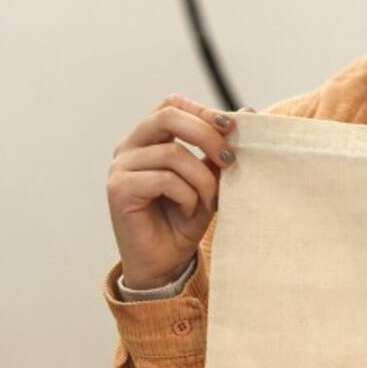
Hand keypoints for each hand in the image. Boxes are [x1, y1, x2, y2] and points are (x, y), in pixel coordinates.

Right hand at [106, 95, 254, 289]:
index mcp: (148, 138)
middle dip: (207, 135)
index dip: (204, 111)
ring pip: (173, 153)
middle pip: (168, 116)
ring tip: (210, 200)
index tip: (232, 129)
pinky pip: (165, 179)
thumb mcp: (208, 179)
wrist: (165, 262)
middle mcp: (129, 147)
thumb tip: (247, 111)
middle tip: (228, 160)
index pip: (172, 104)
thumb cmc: (185, 219)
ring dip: (202, 179)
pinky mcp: (119, 189)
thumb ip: (217, 150)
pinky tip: (189, 210)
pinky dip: (187, 195)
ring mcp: (120, 167)